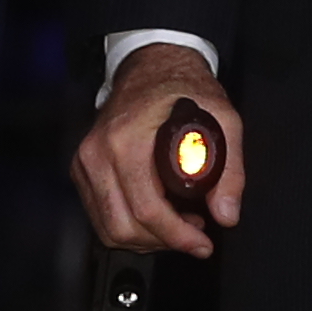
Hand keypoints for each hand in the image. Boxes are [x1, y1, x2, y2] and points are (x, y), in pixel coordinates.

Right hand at [74, 44, 243, 256]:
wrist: (151, 66)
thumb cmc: (183, 89)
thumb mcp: (223, 120)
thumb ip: (230, 170)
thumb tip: (226, 214)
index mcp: (127, 140)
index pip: (147, 209)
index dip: (178, 236)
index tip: (202, 244)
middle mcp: (98, 154)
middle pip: (122, 226)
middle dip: (163, 242)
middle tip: (194, 235)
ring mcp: (85, 162)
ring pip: (108, 228)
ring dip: (146, 239)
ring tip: (178, 225)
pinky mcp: (82, 170)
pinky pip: (100, 216)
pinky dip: (129, 226)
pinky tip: (156, 216)